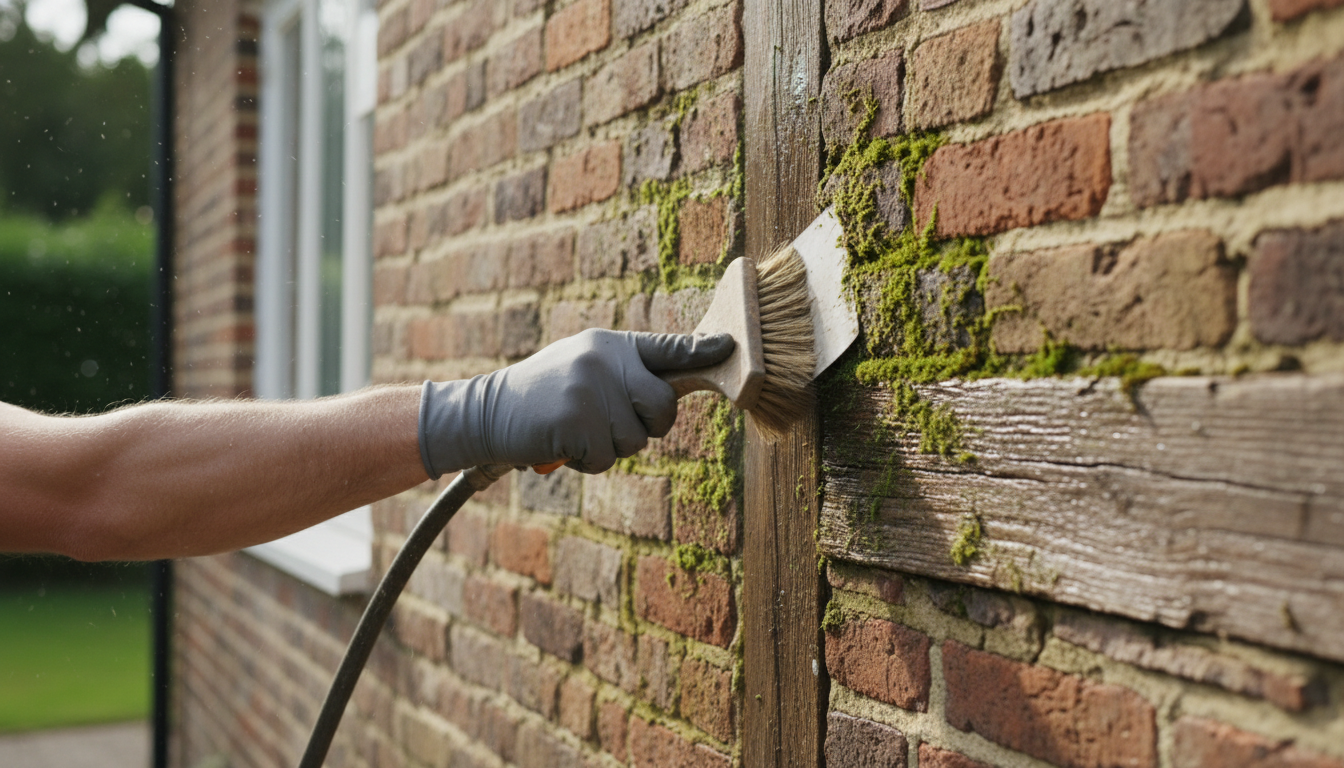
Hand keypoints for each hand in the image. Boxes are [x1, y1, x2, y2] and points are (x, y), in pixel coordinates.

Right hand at [418, 329, 733, 475]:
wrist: (486, 412)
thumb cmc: (542, 395)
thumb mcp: (583, 368)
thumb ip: (624, 373)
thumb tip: (669, 394)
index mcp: (610, 345)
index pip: (666, 347)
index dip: (702, 351)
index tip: (731, 346)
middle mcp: (604, 361)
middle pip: (663, 405)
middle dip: (649, 425)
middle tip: (613, 424)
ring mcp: (590, 390)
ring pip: (636, 440)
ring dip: (610, 448)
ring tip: (576, 431)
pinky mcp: (576, 421)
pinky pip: (606, 458)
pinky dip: (587, 462)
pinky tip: (562, 444)